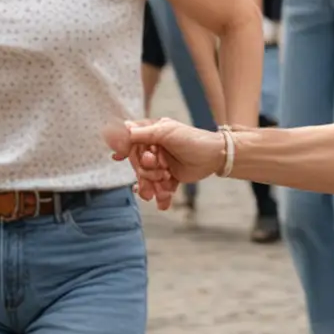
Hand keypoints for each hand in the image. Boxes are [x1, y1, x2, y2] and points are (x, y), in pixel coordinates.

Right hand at [105, 119, 225, 207]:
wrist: (215, 156)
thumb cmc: (192, 139)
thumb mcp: (165, 132)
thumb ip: (141, 133)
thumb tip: (121, 128)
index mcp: (152, 134)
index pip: (131, 145)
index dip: (125, 152)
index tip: (119, 157)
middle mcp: (155, 149)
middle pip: (138, 165)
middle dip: (146, 173)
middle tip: (161, 172)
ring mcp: (162, 164)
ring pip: (147, 179)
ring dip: (152, 187)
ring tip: (163, 190)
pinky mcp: (170, 177)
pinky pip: (160, 188)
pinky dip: (162, 196)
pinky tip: (163, 204)